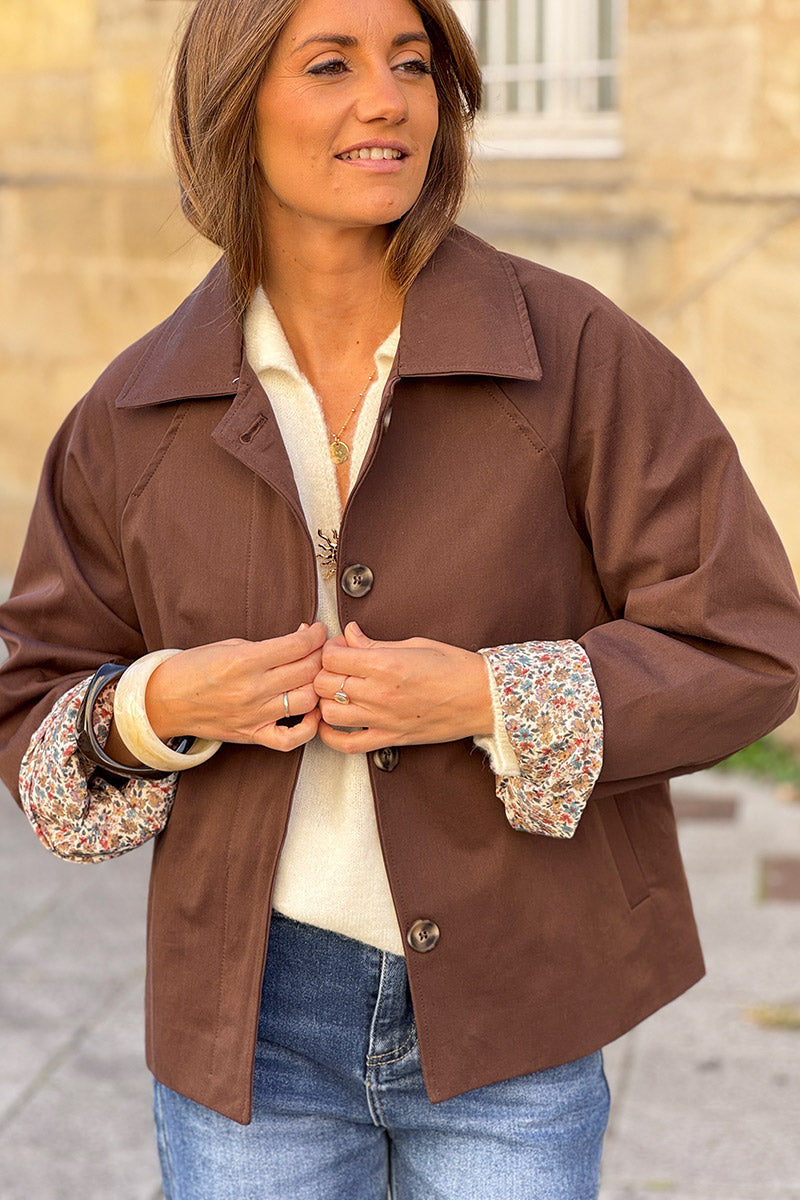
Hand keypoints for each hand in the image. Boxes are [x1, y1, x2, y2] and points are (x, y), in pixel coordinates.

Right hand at [137, 622, 326, 752]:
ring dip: (317, 686)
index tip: (318, 631)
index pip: (297, 646)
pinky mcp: (252, 735)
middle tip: (321, 650)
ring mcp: (253, 715)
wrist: (164, 700)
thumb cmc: (195, 669)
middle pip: (307, 671)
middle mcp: (251, 689)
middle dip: (321, 655)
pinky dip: (308, 727)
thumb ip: (267, 645)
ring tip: (315, 676)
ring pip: (307, 701)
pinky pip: (291, 739)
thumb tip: (300, 638)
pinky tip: (310, 711)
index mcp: (244, 661)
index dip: (315, 635)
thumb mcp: (229, 645)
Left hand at [314, 622, 493, 754]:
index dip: (329, 649)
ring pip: (329, 712)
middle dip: (323, 671)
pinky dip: (331, 736)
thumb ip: (376, 643)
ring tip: (335, 690)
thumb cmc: (455, 667)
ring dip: (325, 700)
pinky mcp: (390, 738)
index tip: (338, 647)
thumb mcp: (414, 644)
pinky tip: (331, 723)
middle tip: (336, 666)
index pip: (332, 657)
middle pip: (324, 684)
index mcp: (386, 666)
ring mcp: (383, 720)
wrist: (483, 698)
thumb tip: (350, 634)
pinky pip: (348, 744)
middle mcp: (380, 694)